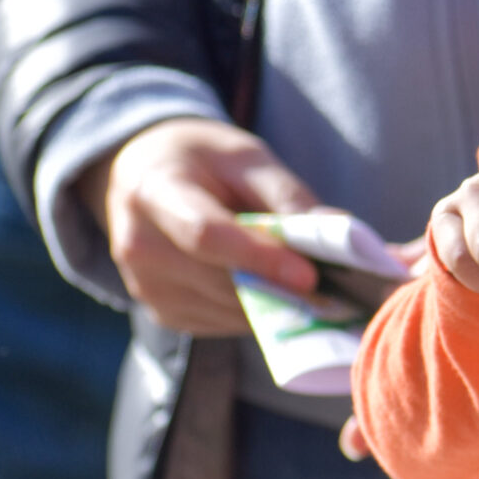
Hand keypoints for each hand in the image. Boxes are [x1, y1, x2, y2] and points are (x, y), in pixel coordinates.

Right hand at [84, 117, 323, 334]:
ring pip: (228, 310)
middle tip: (338, 289)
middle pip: (221, 281)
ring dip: (276, 304)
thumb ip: (287, 195)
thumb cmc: (200, 160)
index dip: (260, 258)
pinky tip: (275, 290)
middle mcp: (139, 246)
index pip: (206, 235)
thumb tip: (339, 235)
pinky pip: (222, 323)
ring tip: (314, 285)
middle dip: (283, 288)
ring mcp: (147, 287)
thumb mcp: (244, 156)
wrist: (141, 177)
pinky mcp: (162, 313)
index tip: (309, 275)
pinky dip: (257, 313)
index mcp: (154, 191)